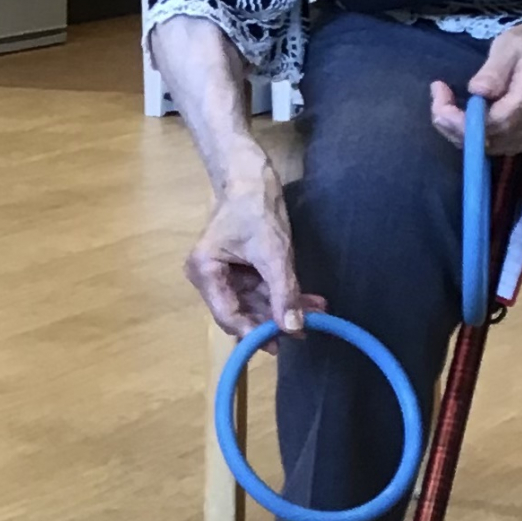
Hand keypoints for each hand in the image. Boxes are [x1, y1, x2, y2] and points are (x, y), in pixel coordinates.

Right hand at [185, 171, 321, 340]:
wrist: (252, 176)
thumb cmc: (256, 209)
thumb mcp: (274, 253)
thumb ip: (283, 293)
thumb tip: (294, 329)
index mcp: (205, 272)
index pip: (228, 316)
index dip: (254, 332)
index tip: (281, 343)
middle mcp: (208, 278)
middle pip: (241, 312)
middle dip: (274, 320)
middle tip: (305, 332)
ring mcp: (223, 275)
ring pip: (255, 303)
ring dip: (284, 308)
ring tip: (316, 314)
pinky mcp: (238, 270)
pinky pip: (260, 290)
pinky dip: (283, 295)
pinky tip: (308, 300)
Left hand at [430, 22, 521, 155]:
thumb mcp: (515, 43)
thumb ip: (496, 68)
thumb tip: (476, 90)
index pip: (488, 124)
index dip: (457, 118)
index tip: (438, 92)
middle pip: (481, 141)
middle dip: (449, 122)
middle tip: (438, 95)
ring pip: (482, 147)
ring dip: (456, 129)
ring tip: (445, 102)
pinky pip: (490, 147)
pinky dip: (469, 135)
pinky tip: (462, 115)